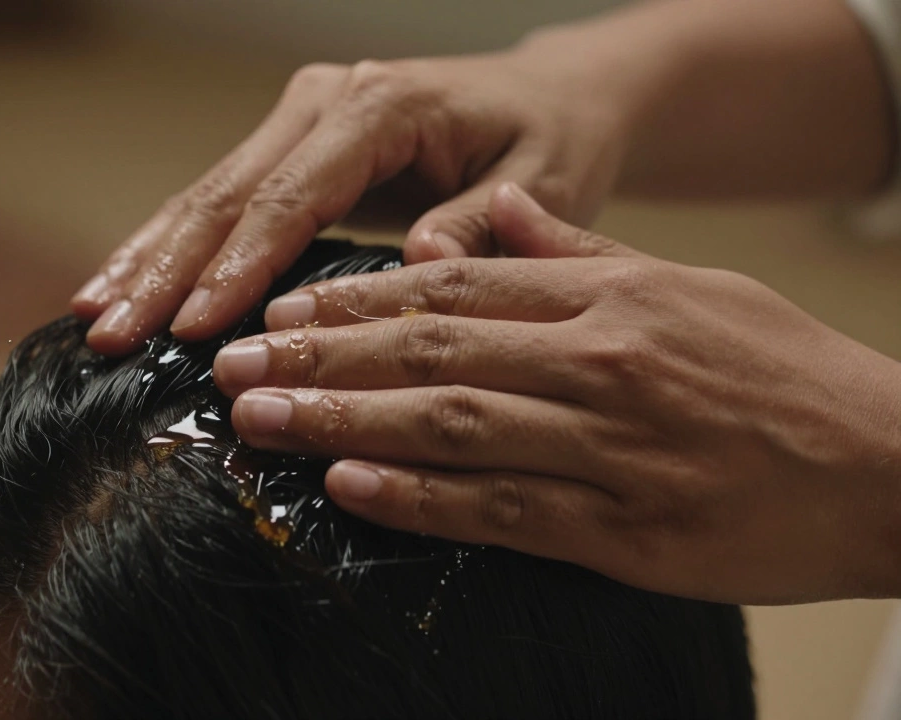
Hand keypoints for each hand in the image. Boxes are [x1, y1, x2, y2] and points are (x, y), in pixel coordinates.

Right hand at [73, 45, 633, 354]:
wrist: (548, 97)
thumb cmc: (552, 140)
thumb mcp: (545, 184)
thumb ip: (482, 226)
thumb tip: (417, 263)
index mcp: (381, 106)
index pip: (293, 195)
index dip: (239, 264)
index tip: (195, 328)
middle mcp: (325, 102)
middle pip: (227, 192)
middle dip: (164, 268)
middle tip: (106, 333)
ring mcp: (299, 118)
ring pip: (206, 193)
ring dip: (147, 256)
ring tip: (90, 315)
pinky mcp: (290, 146)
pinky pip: (221, 201)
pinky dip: (170, 247)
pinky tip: (125, 284)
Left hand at [213, 183, 900, 604]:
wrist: (891, 467)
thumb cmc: (784, 372)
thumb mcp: (690, 284)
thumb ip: (582, 249)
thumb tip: (497, 212)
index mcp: (611, 296)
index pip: (456, 284)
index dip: (358, 298)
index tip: (285, 308)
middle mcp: (600, 361)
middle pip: (434, 347)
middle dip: (323, 355)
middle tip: (237, 364)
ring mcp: (610, 446)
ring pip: (452, 422)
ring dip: (344, 419)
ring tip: (262, 420)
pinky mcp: (625, 530)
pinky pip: (503, 510)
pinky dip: (420, 497)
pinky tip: (349, 484)